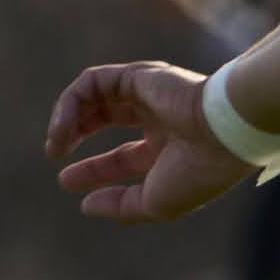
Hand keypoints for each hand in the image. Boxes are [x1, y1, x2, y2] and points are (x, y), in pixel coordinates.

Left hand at [48, 60, 255, 221]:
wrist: (224, 133)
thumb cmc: (197, 173)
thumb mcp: (156, 202)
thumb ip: (121, 205)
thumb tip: (85, 205)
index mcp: (172, 147)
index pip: (124, 155)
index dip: (94, 169)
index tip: (66, 182)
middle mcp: (160, 116)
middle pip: (104, 118)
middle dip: (75, 134)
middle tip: (54, 154)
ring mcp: (148, 92)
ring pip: (94, 97)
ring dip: (68, 119)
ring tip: (55, 144)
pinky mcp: (137, 74)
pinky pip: (91, 83)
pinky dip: (71, 103)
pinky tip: (62, 129)